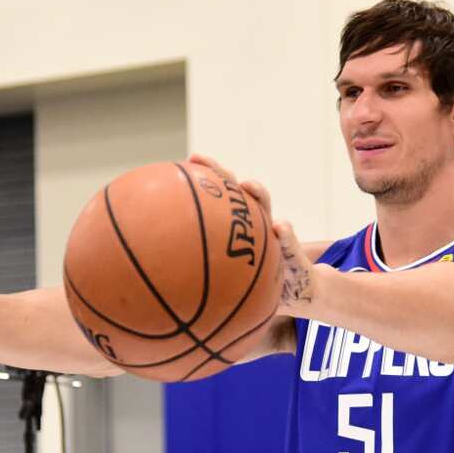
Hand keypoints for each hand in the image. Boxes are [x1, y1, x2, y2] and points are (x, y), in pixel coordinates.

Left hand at [189, 153, 314, 311]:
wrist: (296, 292)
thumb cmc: (255, 287)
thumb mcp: (226, 287)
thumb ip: (200, 281)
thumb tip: (157, 292)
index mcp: (234, 227)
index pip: (214, 197)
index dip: (198, 181)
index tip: (180, 166)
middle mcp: (252, 223)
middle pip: (234, 190)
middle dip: (219, 172)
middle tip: (200, 160)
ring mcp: (272, 233)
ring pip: (263, 205)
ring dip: (256, 193)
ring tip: (247, 186)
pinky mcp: (292, 250)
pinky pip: (289, 241)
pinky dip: (285, 233)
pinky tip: (280, 228)